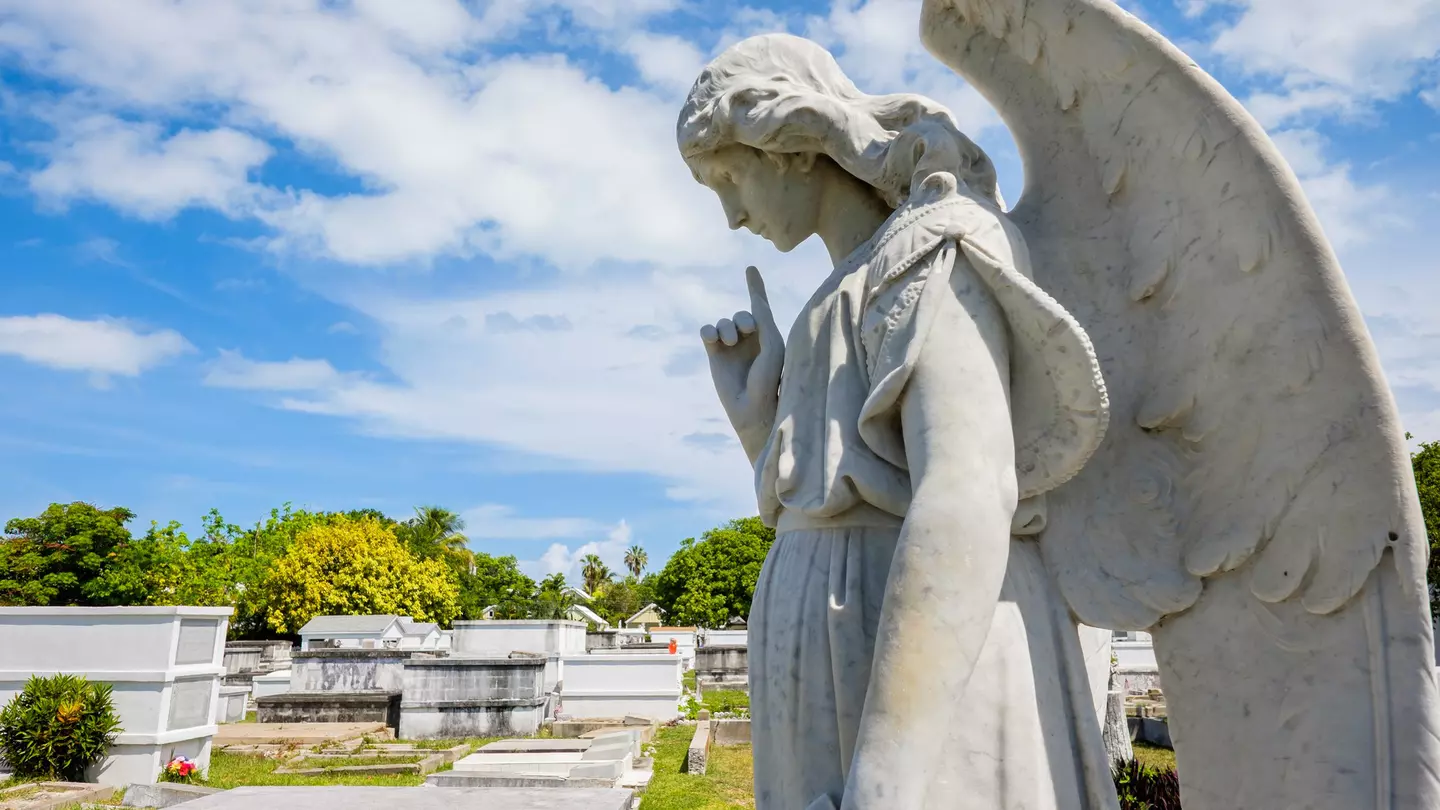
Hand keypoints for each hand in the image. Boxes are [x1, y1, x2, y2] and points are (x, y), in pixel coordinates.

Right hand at [701, 265, 784, 462]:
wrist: (753, 407)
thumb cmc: (770, 377)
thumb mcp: (772, 342)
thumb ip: (762, 317)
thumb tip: (755, 299)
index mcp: (767, 336)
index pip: (760, 306)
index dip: (755, 286)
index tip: (750, 269)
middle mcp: (749, 340)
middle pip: (740, 314)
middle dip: (742, 319)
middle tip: (748, 331)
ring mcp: (730, 347)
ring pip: (723, 322)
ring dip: (726, 328)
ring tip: (730, 342)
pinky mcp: (714, 354)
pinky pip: (706, 331)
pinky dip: (709, 331)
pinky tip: (712, 339)